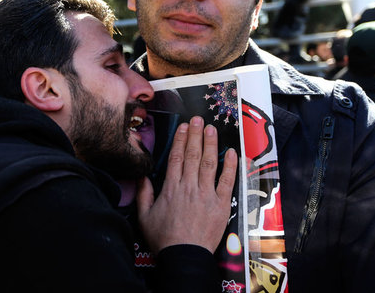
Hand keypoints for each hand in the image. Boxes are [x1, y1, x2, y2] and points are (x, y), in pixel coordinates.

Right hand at [137, 116, 236, 253]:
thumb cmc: (164, 238)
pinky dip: (229, 165)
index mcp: (171, 188)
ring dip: (211, 143)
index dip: (181, 139)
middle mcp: (189, 186)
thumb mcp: (145, 216)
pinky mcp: (220, 204)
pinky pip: (226, 181)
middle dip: (196, 134)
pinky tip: (231, 152)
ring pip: (209, 163)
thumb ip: (144, 193)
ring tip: (212, 128)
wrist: (184, 256)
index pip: (177, 157)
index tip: (184, 126)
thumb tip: (143, 175)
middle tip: (199, 119)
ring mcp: (206, 194)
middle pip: (193, 155)